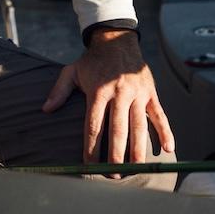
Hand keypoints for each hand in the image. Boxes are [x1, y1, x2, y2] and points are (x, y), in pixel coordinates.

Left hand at [42, 29, 173, 172]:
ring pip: (139, 125)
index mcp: (98, 91)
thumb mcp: (72, 71)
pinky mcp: (151, 92)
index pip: (94, 125)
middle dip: (115, 154)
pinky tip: (168, 148)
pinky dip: (166, 131)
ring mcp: (137, 93)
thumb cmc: (93, 60)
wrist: (117, 40)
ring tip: (136, 169)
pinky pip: (160, 114)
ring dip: (138, 149)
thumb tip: (45, 110)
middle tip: (113, 174)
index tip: (89, 165)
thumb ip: (59, 91)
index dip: (91, 147)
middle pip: (117, 129)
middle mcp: (119, 93)